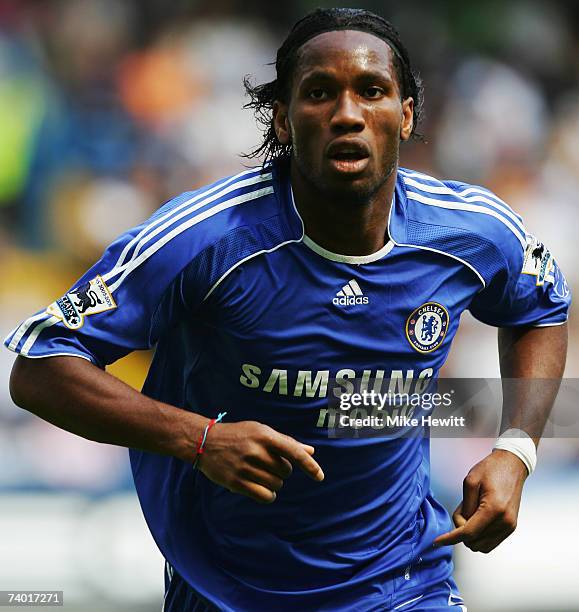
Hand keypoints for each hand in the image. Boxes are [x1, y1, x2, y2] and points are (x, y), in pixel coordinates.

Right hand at [197, 420, 323, 503]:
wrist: (206, 442)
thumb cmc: (239, 435)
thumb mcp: (261, 431)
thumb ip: (287, 442)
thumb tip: (311, 452)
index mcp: (264, 435)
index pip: (294, 452)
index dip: (309, 465)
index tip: (320, 476)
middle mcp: (256, 451)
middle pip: (285, 471)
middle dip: (281, 470)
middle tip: (266, 463)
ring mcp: (245, 467)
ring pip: (276, 485)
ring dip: (273, 483)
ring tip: (259, 473)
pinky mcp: (236, 482)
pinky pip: (265, 496)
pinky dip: (268, 495)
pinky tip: (261, 488)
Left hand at [433, 449, 528, 552]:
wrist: (512, 465)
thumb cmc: (491, 469)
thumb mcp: (470, 482)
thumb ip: (465, 507)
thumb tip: (462, 525)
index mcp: (494, 509)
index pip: (468, 533)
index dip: (450, 538)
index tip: (436, 541)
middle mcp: (505, 522)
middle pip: (474, 542)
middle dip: (461, 530)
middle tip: (462, 509)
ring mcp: (510, 526)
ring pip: (482, 546)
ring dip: (471, 534)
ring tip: (471, 511)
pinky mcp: (511, 527)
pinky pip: (491, 542)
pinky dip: (479, 535)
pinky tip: (477, 517)